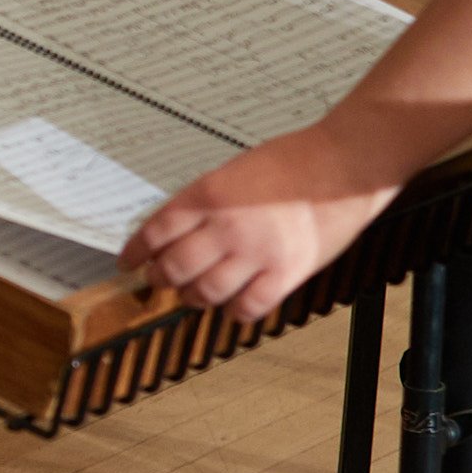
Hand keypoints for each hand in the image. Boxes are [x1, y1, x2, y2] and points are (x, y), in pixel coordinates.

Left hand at [123, 123, 402, 321]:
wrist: (342, 164)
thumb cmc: (294, 161)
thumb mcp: (234, 170)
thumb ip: (206, 201)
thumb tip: (178, 229)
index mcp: (208, 195)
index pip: (156, 231)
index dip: (136, 251)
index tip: (128, 262)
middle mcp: (226, 226)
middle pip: (174, 267)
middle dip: (160, 278)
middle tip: (158, 280)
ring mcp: (255, 253)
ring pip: (205, 292)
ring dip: (192, 298)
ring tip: (192, 296)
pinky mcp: (285, 273)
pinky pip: (247, 307)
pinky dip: (234, 312)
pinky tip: (232, 306)